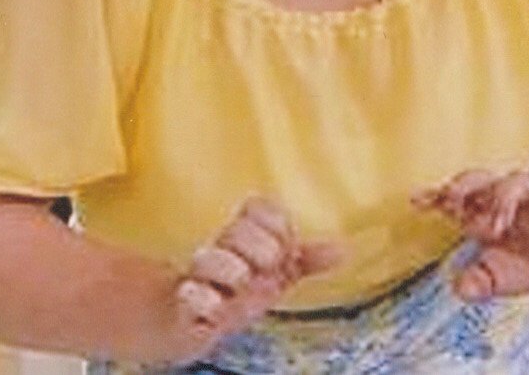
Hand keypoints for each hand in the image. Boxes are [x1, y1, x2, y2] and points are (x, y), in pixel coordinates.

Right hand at [169, 198, 342, 347]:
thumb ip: (306, 260)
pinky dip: (202, 299)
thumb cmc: (238, 288)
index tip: (286, 248)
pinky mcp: (184, 305)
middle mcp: (221, 250)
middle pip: (236, 231)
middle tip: (270, 266)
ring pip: (207, 259)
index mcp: (244, 234)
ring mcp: (199, 277)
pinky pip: (189, 296)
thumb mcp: (276, 274)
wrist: (189, 319)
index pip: (259, 208)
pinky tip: (216, 305)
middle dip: (259, 248)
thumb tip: (344, 251)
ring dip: (230, 269)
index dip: (277, 224)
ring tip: (244, 280)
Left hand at [414, 171, 528, 299]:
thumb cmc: (526, 259)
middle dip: (463, 186)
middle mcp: (500, 198)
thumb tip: (459, 290)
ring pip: (512, 183)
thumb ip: (478, 283)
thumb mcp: (497, 278)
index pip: (454, 199)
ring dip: (502, 200)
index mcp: (480, 212)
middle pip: (477, 179)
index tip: (417, 201)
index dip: (435, 197)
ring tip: (498, 226)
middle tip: (453, 200)